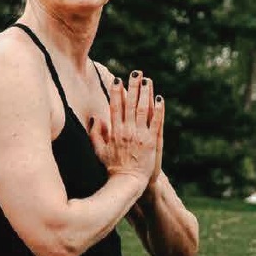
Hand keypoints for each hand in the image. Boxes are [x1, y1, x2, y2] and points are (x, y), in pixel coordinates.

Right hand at [89, 70, 162, 185]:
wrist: (127, 183)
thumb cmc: (113, 168)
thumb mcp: (99, 151)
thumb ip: (95, 134)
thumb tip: (95, 118)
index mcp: (114, 131)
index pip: (115, 107)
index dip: (116, 92)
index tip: (117, 79)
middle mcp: (127, 130)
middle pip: (130, 103)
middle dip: (133, 86)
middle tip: (136, 72)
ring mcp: (140, 135)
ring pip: (143, 109)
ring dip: (145, 93)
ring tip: (147, 80)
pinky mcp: (152, 141)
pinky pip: (156, 122)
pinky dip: (159, 110)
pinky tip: (160, 98)